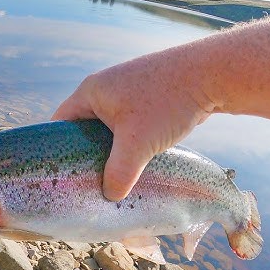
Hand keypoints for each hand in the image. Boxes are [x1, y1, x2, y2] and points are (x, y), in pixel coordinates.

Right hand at [52, 53, 214, 200]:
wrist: (212, 74)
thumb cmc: (168, 102)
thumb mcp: (138, 143)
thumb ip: (119, 172)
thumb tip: (110, 195)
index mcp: (90, 91)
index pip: (59, 124)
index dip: (56, 150)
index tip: (62, 175)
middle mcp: (104, 88)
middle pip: (82, 128)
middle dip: (85, 154)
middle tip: (88, 180)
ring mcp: (126, 91)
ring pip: (107, 128)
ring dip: (110, 150)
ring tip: (113, 175)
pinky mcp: (146, 97)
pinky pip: (127, 125)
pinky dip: (129, 143)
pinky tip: (137, 161)